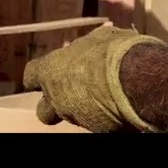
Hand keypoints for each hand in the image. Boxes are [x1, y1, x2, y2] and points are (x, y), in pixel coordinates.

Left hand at [22, 25, 164, 132]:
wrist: (136, 80)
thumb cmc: (115, 52)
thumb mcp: (104, 37)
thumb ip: (95, 42)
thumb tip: (102, 36)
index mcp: (51, 71)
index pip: (31, 75)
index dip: (39, 74)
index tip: (49, 71)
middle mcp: (57, 98)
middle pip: (44, 111)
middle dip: (55, 105)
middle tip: (74, 93)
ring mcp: (76, 117)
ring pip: (73, 118)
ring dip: (84, 110)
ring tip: (107, 96)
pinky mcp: (98, 130)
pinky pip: (98, 125)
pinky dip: (107, 117)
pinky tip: (121, 106)